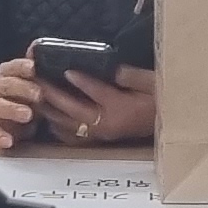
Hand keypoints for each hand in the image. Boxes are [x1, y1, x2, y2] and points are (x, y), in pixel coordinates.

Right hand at [0, 57, 43, 149]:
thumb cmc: (23, 92)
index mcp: (7, 73)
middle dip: (22, 88)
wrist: (4, 111)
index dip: (22, 66)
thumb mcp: (30, 78)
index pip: (12, 66)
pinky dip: (0, 136)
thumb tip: (38, 46)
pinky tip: (8, 141)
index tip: (33, 68)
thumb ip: (36, 66)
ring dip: (13, 110)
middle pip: (6, 85)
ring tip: (28, 115)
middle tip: (39, 94)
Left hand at [46, 65, 160, 145]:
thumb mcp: (151, 83)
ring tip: (36, 96)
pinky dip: (60, 128)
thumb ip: (130, 76)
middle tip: (38, 80)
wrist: (171, 123)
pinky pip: (75, 136)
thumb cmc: (163, 100)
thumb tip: (111, 69)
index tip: (65, 69)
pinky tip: (49, 117)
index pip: (97, 93)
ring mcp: (103, 134)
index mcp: (122, 110)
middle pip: (75, 109)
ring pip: (70, 124)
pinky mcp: (101, 138)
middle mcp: (108, 124)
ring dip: (51, 111)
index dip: (81, 80)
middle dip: (54, 94)